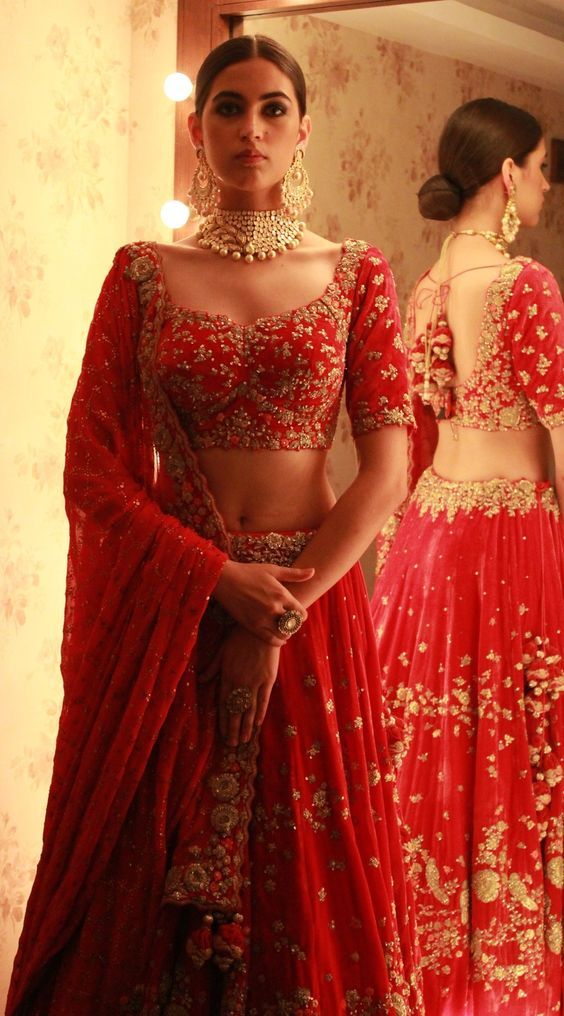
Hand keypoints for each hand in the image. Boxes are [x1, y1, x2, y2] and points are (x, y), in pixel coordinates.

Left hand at [206, 627, 280, 746]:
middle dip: (233, 728)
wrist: (262, 628)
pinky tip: (258, 724)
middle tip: (232, 744)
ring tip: (243, 741)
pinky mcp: (268, 680)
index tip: (221, 733)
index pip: (223, 703)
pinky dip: (260, 713)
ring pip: (249, 709)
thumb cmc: (239, 637)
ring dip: (246, 726)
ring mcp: (254, 683)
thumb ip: (212, 668)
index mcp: (227, 676)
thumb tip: (200, 680)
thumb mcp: (221, 651)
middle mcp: (239, 683)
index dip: (222, 720)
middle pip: (235, 711)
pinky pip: (263, 701)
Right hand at [213, 560, 312, 645]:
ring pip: (283, 634)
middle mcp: (274, 608)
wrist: (224, 579)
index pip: (301, 613)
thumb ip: (295, 574)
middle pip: (294, 625)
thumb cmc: (249, 572)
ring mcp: (263, 619)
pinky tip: (278, 637)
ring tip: (283, 628)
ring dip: (286, 633)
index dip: (301, 615)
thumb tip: (314, 572)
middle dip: (294, 624)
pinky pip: (270, 640)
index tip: (297, 613)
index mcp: (281, 594)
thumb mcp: (273, 570)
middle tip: (290, 622)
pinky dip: (277, 641)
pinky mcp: (252, 626)